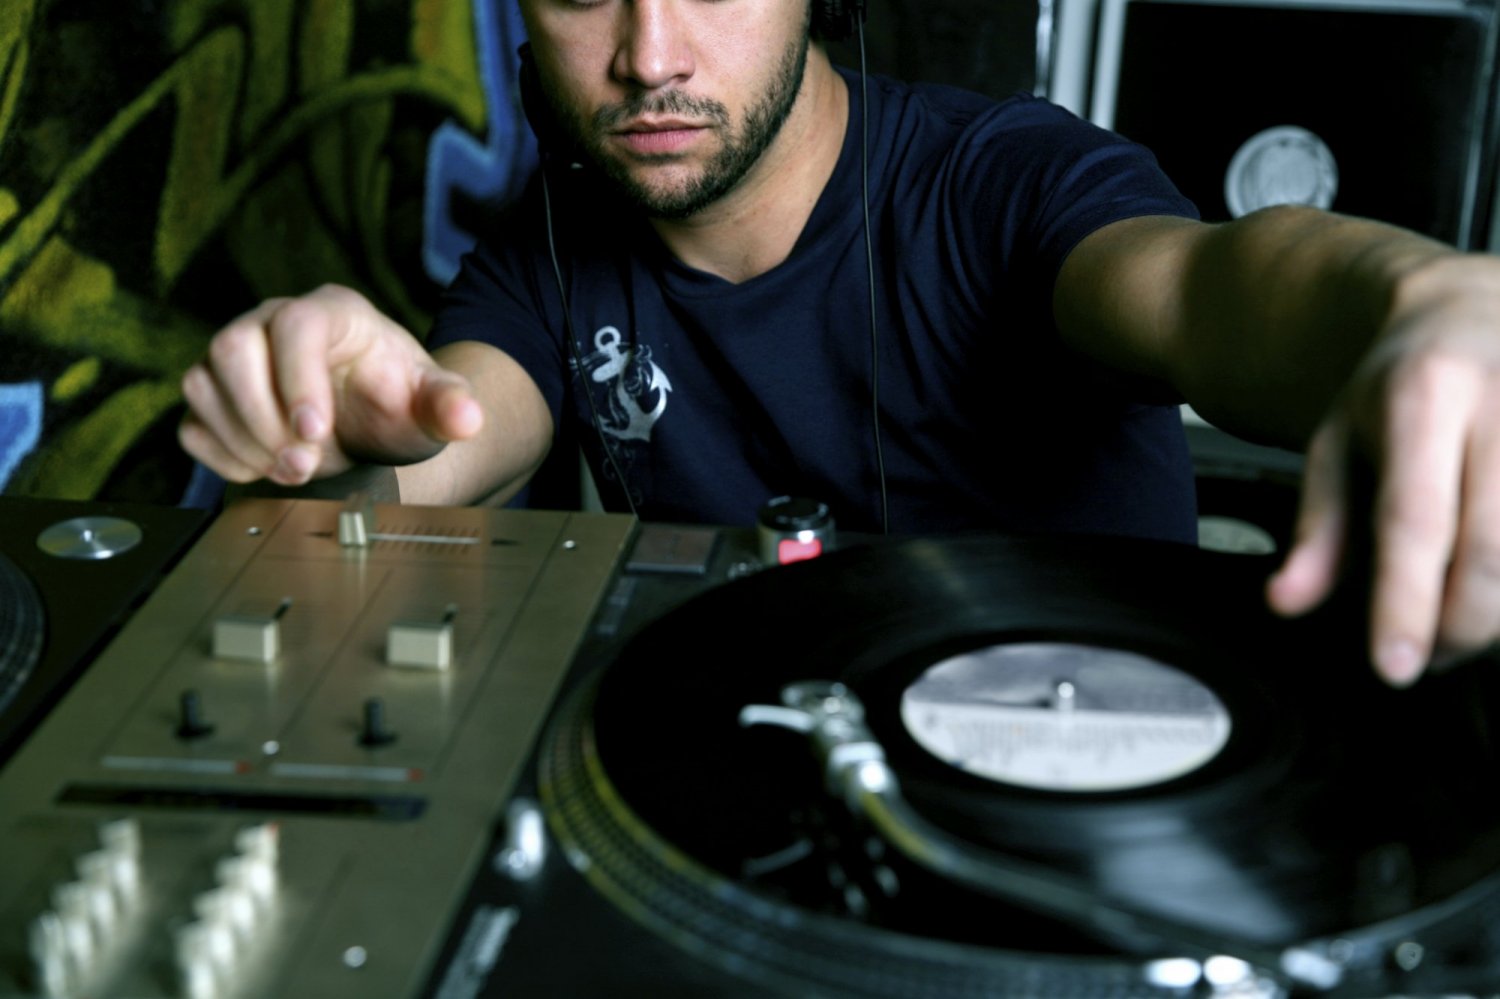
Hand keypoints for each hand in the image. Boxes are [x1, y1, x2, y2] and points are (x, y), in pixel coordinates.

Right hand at [179, 285, 482, 485]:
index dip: (297, 379)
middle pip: (231, 348)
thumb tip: (468, 418)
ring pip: (202, 384)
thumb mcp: (431, 404)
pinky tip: (265, 468)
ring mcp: (235, 358)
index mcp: (331, 312)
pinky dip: (223, 455)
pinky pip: (192, 423)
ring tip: (295, 469)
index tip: (315, 432)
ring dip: (244, 439)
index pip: (295, 326)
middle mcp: (271, 323)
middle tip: (304, 464)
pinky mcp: (214, 397)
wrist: (371, 418)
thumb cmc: (397, 399)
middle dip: (263, 417)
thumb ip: (450, 406)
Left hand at [1267, 256, 1499, 684]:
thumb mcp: (1336, 443)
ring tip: (1458, 626)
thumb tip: (1285, 602)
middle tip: (1429, 657)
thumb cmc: (1399, 388)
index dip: (1405, 602)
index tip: (1393, 667)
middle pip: (1491, 549)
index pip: (1414, 518)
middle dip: (1461, 626)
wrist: (1471, 309)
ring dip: (1497, 615)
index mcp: (1424, 396)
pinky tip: (1492, 591)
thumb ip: (1315, 528)